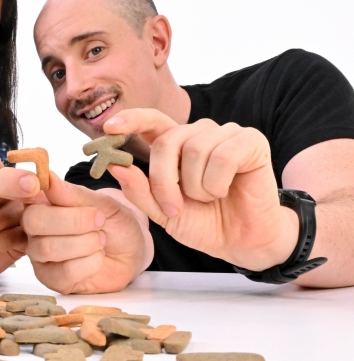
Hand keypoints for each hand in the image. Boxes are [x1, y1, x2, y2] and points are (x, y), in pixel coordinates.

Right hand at [0, 167, 148, 293]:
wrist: (132, 250)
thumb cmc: (113, 222)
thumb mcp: (102, 202)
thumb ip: (74, 194)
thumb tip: (48, 178)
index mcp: (41, 202)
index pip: (24, 193)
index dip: (37, 191)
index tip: (56, 192)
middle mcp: (33, 228)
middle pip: (33, 221)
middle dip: (72, 220)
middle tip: (98, 219)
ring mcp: (39, 255)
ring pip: (48, 248)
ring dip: (85, 243)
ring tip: (100, 239)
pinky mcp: (51, 279)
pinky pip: (63, 272)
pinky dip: (89, 263)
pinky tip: (97, 258)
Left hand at [105, 109, 298, 268]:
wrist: (241, 240)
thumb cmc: (205, 223)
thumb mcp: (164, 213)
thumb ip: (140, 191)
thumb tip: (116, 166)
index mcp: (177, 146)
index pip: (152, 121)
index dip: (131, 120)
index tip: (109, 128)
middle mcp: (199, 134)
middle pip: (167, 141)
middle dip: (164, 181)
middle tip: (174, 207)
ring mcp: (226, 134)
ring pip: (194, 149)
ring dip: (196, 186)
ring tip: (208, 198)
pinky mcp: (251, 141)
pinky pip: (223, 156)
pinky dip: (217, 183)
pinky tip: (226, 190)